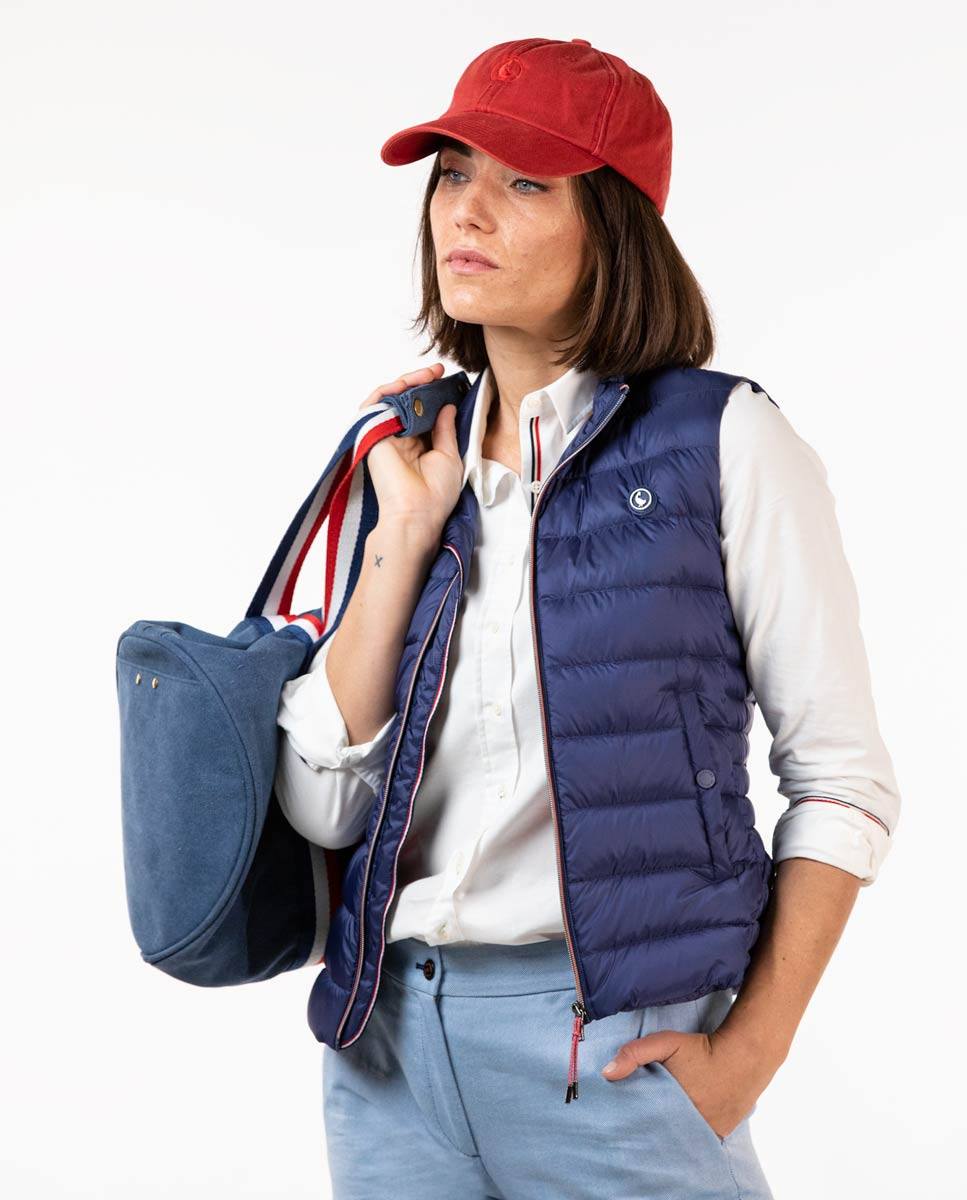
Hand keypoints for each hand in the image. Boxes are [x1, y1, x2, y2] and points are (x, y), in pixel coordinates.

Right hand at [359, 363, 463, 539]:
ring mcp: (384, 435)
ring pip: (391, 399)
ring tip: (429, 374)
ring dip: (409, 382)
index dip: (434, 395)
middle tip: (439, 371)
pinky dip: (389, 390)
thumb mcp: (449, 455)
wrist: (417, 513)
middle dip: (423, 383)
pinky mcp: (370, 434)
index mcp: (418, 446)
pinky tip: (407, 383)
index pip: (423, 412)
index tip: (449, 381)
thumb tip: (448, 405)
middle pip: (407, 401)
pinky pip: (375, 403)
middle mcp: (399, 439)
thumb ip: (446, 429)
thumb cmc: (435, 494)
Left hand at [601, 1026, 772, 1139]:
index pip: (644, 1124)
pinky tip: (681, 1126)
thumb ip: (635, 1054)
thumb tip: (606, 1073)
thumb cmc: (701, 1049)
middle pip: (661, 1134)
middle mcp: (689, 1126)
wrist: (743, 1057)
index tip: (624, 1117)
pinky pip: (698, 1140)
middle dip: (650, 1128)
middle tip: (642, 1120)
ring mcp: (706, 1133)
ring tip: (661, 1122)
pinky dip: (689, 1136)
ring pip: (680, 1139)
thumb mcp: (666, 1043)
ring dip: (670, 1133)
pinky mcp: (718, 1134)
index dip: (634, 1120)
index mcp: (671, 1108)